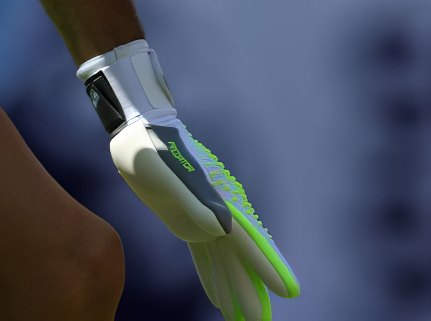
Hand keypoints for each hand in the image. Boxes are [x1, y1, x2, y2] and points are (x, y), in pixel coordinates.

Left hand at [77, 40, 299, 319]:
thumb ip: (191, 199)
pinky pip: (206, 255)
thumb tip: (217, 229)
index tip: (290, 291)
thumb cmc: (152, 147)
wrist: (140, 128)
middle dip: (254, 290)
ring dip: (236, 289)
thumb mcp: (164, 171)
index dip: (269, 265)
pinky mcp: (191, 221)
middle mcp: (221, 212)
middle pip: (243, 258)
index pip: (250, 239)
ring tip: (244, 319)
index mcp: (219, 200)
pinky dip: (213, 276)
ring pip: (227, 261)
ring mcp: (208, 217)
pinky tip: (217, 297)